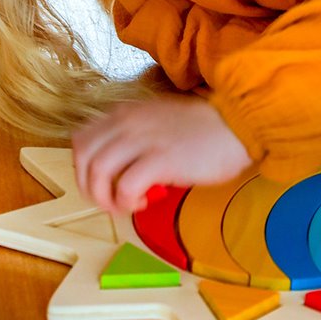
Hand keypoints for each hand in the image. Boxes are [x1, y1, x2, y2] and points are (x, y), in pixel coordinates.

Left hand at [71, 95, 252, 213]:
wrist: (238, 125)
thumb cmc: (205, 128)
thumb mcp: (160, 121)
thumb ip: (136, 137)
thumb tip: (125, 168)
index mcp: (126, 113)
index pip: (82, 139)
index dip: (84, 168)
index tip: (102, 184)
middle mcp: (127, 122)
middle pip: (83, 157)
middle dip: (88, 186)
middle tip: (108, 201)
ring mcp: (142, 140)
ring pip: (97, 172)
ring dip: (105, 197)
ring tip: (125, 206)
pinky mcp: (159, 160)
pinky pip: (124, 187)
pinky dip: (126, 201)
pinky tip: (144, 203)